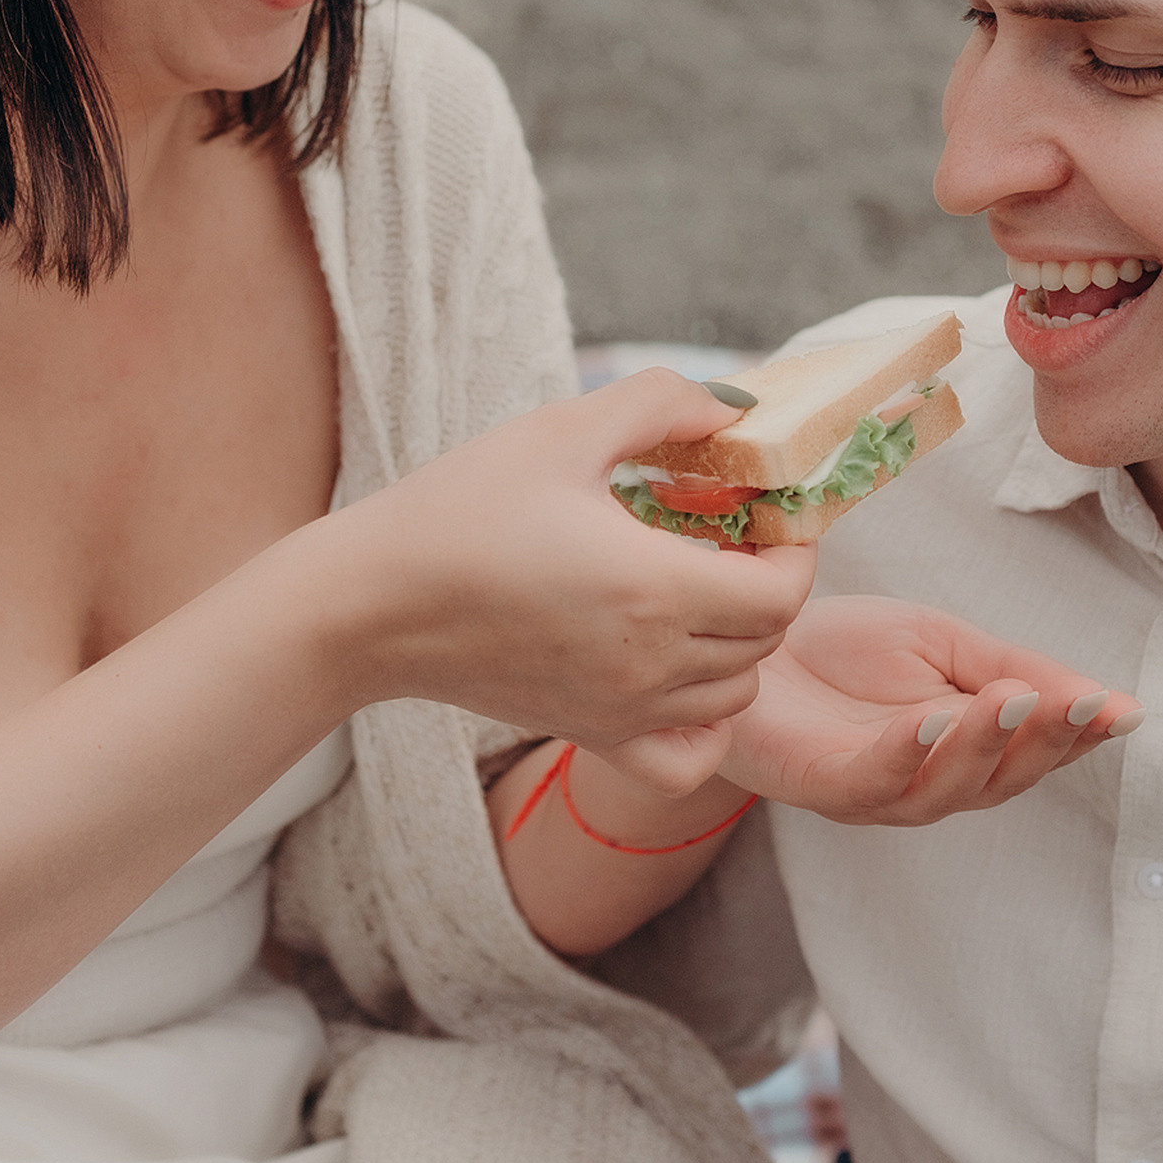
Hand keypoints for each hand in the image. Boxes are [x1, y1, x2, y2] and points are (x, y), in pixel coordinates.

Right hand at [310, 370, 813, 756]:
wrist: (370, 602)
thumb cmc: (459, 510)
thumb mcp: (563, 431)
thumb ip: (660, 403)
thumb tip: (732, 407)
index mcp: (656, 590)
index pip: (784, 594)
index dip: (793, 550)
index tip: (765, 512)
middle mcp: (651, 665)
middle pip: (765, 643)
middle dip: (766, 584)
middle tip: (728, 536)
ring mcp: (621, 710)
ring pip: (734, 695)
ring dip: (739, 643)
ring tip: (696, 588)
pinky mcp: (587, 731)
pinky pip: (684, 758)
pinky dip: (705, 727)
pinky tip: (676, 672)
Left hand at [717, 595, 1140, 825]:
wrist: (748, 640)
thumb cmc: (843, 649)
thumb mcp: (944, 644)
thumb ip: (1017, 669)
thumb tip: (1112, 700)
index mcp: (968, 747)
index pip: (1038, 751)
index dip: (1080, 735)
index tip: (1121, 709)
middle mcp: (930, 781)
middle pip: (1003, 780)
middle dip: (1045, 741)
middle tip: (1076, 701)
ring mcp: (876, 791)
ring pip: (945, 789)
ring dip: (982, 744)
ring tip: (1011, 697)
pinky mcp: (822, 785)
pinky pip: (871, 780)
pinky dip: (905, 752)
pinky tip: (929, 717)